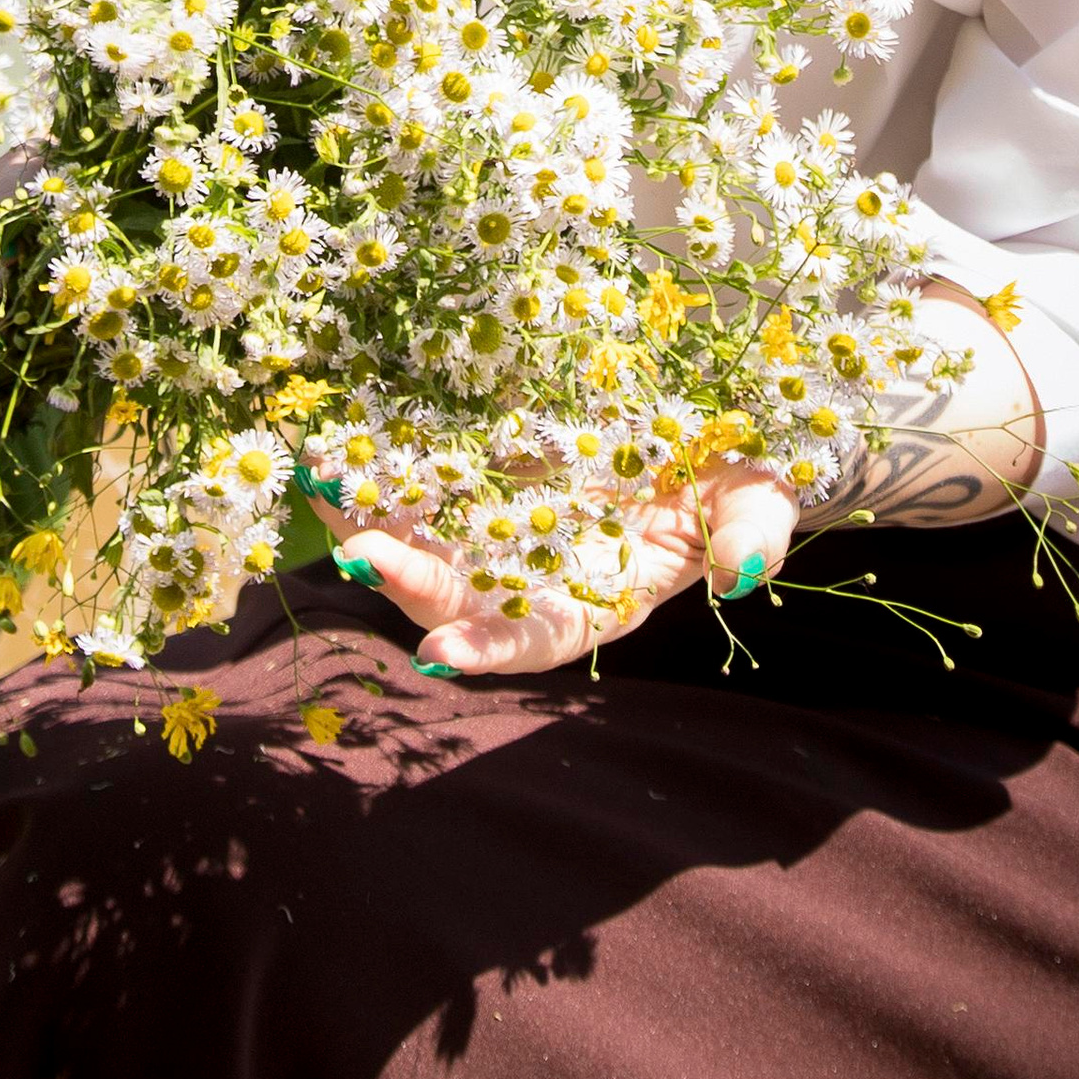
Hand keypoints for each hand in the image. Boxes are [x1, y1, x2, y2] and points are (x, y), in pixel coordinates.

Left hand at [313, 462, 798, 677]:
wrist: (715, 424)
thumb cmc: (741, 477)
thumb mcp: (758, 503)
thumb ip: (749, 541)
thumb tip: (738, 578)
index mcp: (595, 602)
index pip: (534, 641)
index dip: (487, 649)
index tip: (437, 655)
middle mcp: (532, 576)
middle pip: (454, 598)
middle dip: (402, 580)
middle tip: (353, 550)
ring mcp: (500, 524)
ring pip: (419, 540)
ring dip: (369, 525)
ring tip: (320, 491)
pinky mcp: (482, 469)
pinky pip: (419, 476)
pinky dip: (378, 468)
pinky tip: (334, 444)